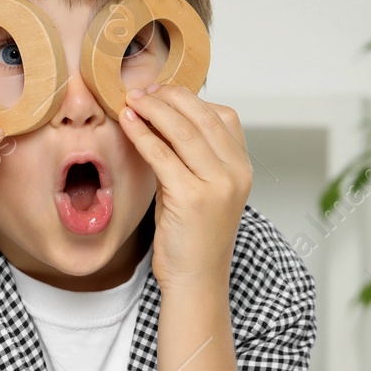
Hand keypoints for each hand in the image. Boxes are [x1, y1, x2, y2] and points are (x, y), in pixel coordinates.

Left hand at [118, 83, 251, 294]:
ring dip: (153, 109)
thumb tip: (163, 117)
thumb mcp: (201, 189)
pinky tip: (127, 123)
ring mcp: (218, 185)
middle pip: (203, 117)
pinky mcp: (192, 197)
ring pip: (183, 130)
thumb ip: (193, 156)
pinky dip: (143, 133)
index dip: (191, 99)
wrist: (196, 280)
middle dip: (169, 97)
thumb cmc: (192, 236)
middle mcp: (236, 173)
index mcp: (243, 168)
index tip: (163, 92)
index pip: (224, 116)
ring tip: (131, 101)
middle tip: (142, 90)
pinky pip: (162, 154)